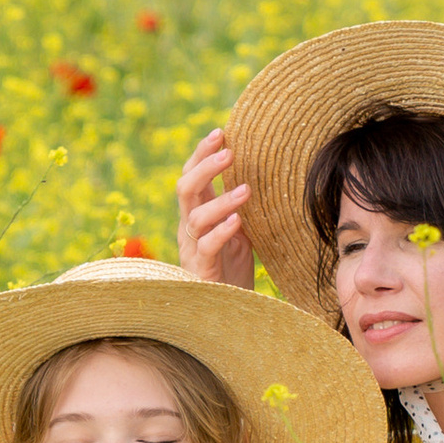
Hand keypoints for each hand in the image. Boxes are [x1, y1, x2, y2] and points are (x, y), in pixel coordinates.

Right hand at [175, 129, 255, 289]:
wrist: (228, 309)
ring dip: (221, 201)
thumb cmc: (232, 266)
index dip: (201, 153)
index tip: (221, 133)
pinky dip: (221, 232)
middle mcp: (188, 228)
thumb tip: (258, 167)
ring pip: (195, 218)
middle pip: (185, 189)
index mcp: (197, 212)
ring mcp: (192, 249)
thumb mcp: (238, 227)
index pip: (192, 175)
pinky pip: (205, 248)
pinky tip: (238, 221)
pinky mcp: (201, 271)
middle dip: (205, 167)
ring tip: (246, 189)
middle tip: (229, 153)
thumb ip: (237, 202)